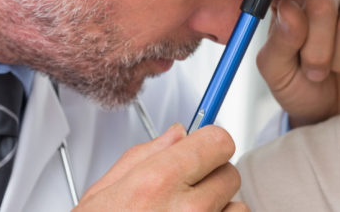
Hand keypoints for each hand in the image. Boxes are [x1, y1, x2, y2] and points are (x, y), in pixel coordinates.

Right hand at [75, 123, 247, 210]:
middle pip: (230, 172)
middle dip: (211, 177)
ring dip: (219, 209)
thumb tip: (177, 135)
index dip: (209, 143)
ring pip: (237, 206)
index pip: (218, 140)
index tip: (201, 150)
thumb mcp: (102, 194)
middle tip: (185, 191)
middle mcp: (187, 210)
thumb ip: (144, 156)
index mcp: (158, 183)